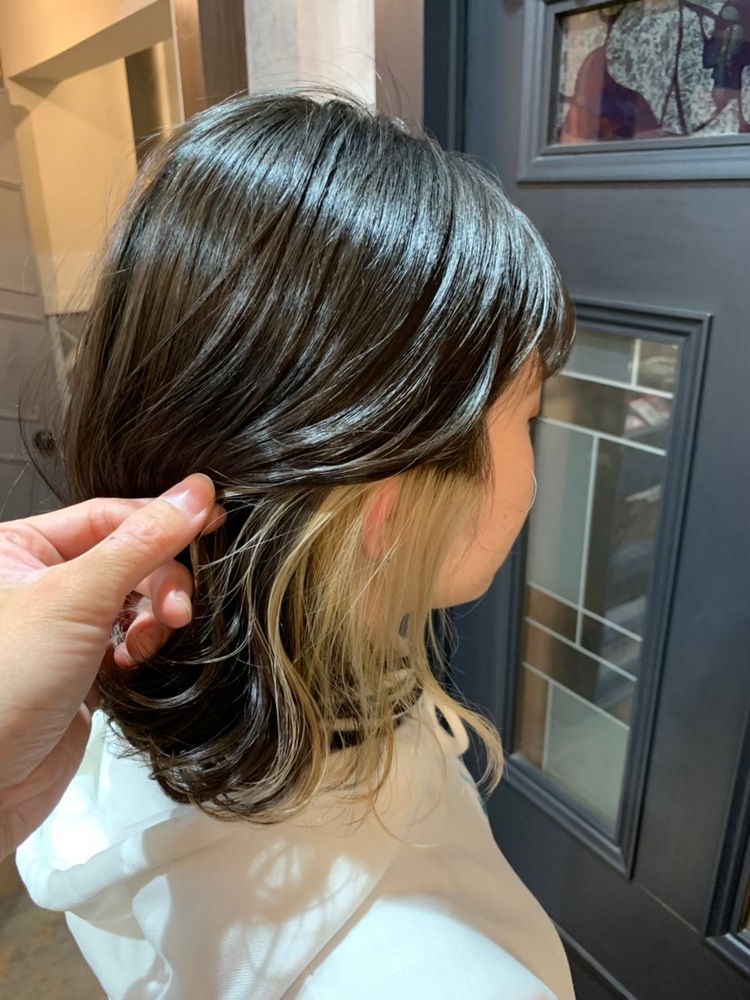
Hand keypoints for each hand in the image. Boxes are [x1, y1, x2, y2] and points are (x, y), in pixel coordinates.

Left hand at [0, 474, 222, 859]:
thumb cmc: (2, 685)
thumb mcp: (75, 597)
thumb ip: (141, 542)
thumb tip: (194, 494)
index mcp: (19, 548)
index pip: (107, 515)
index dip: (160, 518)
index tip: (209, 519)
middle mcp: (39, 584)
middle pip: (128, 558)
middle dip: (161, 579)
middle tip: (179, 606)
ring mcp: (61, 630)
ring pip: (134, 602)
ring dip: (157, 616)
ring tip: (161, 636)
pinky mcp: (80, 672)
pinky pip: (130, 642)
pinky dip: (145, 647)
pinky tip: (140, 660)